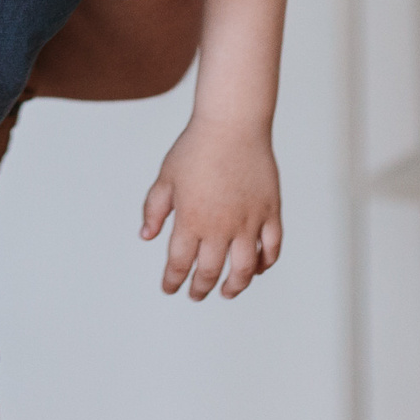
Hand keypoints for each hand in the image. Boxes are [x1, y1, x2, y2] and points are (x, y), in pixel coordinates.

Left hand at [139, 116, 282, 299]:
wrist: (232, 124)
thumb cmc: (196, 148)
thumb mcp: (166, 178)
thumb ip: (154, 209)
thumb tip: (147, 236)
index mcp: (191, 220)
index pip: (180, 263)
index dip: (173, 281)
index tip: (170, 288)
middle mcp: (221, 226)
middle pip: (211, 271)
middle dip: (201, 288)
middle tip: (196, 295)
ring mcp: (249, 221)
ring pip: (245, 268)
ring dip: (236, 286)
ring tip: (227, 292)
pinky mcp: (270, 211)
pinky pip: (273, 247)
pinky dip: (266, 263)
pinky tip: (258, 269)